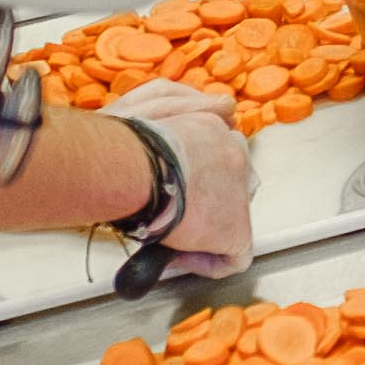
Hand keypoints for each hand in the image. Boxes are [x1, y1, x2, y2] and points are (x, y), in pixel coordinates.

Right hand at [104, 83, 258, 271]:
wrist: (132, 165)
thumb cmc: (126, 139)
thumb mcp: (148, 104)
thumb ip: (176, 102)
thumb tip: (213, 109)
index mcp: (212, 127)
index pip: (218, 152)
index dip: (198, 176)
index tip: (176, 189)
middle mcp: (233, 153)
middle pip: (230, 182)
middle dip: (207, 200)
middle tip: (175, 213)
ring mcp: (238, 190)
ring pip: (231, 215)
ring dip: (204, 228)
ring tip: (172, 235)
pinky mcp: (236, 226)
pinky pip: (234, 255)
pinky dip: (209, 262)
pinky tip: (180, 256)